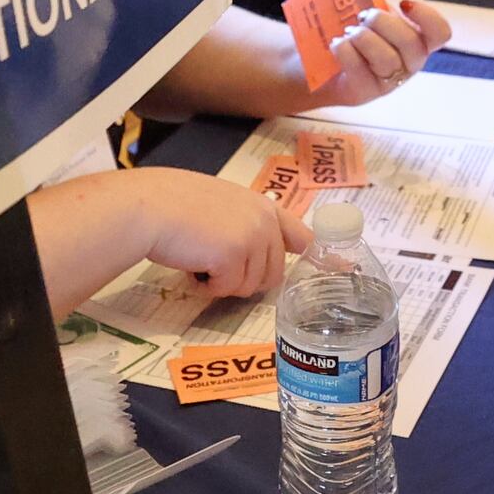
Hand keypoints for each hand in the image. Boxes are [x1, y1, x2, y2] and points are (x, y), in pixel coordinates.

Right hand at [129, 167, 307, 296]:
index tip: (345, 270)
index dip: (321, 256)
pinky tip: (191, 266)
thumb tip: (253, 251)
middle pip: (273, 274)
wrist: (148, 207)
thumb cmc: (172, 203)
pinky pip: (227, 289)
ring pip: (250, 285)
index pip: (301, 235)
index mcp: (262, 207)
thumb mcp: (220, 205)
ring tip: (198, 258)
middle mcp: (264, 221)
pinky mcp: (234, 256)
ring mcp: (251, 238)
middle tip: (214, 266)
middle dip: (244, 279)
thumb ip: (245, 224)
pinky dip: (206, 286)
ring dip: (222, 282)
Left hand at [309, 0, 453, 107]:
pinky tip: (337, 43)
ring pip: (387, 58)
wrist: (315, 66)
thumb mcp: (369, 14)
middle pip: (412, 43)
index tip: (403, 4)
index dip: (427, 17)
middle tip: (363, 16)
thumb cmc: (349, 33)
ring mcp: (388, 82)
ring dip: (364, 37)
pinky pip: (359, 69)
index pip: (440, 33)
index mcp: (416, 40)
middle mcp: (408, 64)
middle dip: (384, 22)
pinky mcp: (364, 93)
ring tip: (348, 32)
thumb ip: (378, 2)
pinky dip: (345, 50)